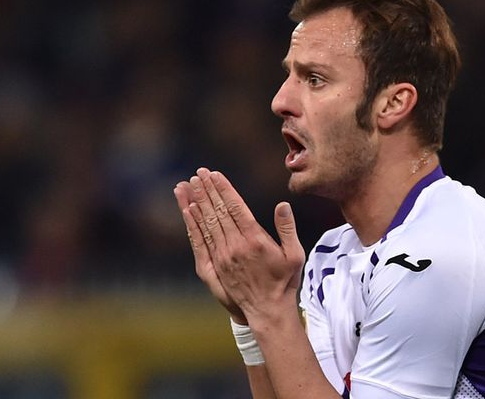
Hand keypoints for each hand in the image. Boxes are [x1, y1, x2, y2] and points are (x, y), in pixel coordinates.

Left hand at [186, 168, 304, 322]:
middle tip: (199, 173)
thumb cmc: (284, 281)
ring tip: (189, 184)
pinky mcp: (215, 266)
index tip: (214, 174)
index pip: (235, 207)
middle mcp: (236, 246)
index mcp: (255, 240)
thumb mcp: (295, 255)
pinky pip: (201, 240)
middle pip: (218, 211)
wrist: (268, 311)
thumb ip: (287, 229)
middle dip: (207, 190)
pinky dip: (194, 223)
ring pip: (207, 223)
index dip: (223, 189)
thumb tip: (282, 205)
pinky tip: (189, 210)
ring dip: (197, 202)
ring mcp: (223, 257)